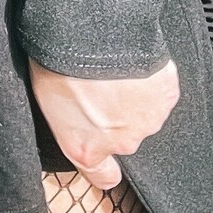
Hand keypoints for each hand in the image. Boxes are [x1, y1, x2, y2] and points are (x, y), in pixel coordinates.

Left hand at [27, 56, 180, 188]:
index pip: (101, 176)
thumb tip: (71, 113)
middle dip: (114, 115)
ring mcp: (149, 120)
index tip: (103, 155)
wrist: (91, 36)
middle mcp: (121, 142)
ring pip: (142, 112)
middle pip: (123, 135)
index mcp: (84, 148)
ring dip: (131, 96)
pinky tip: (133, 62)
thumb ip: (67, 119)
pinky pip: (158, 89)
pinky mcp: (167, 94)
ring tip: (114, 70)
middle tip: (99, 86)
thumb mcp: (45, 98)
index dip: (103, 166)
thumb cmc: (58, 63)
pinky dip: (149, 78)